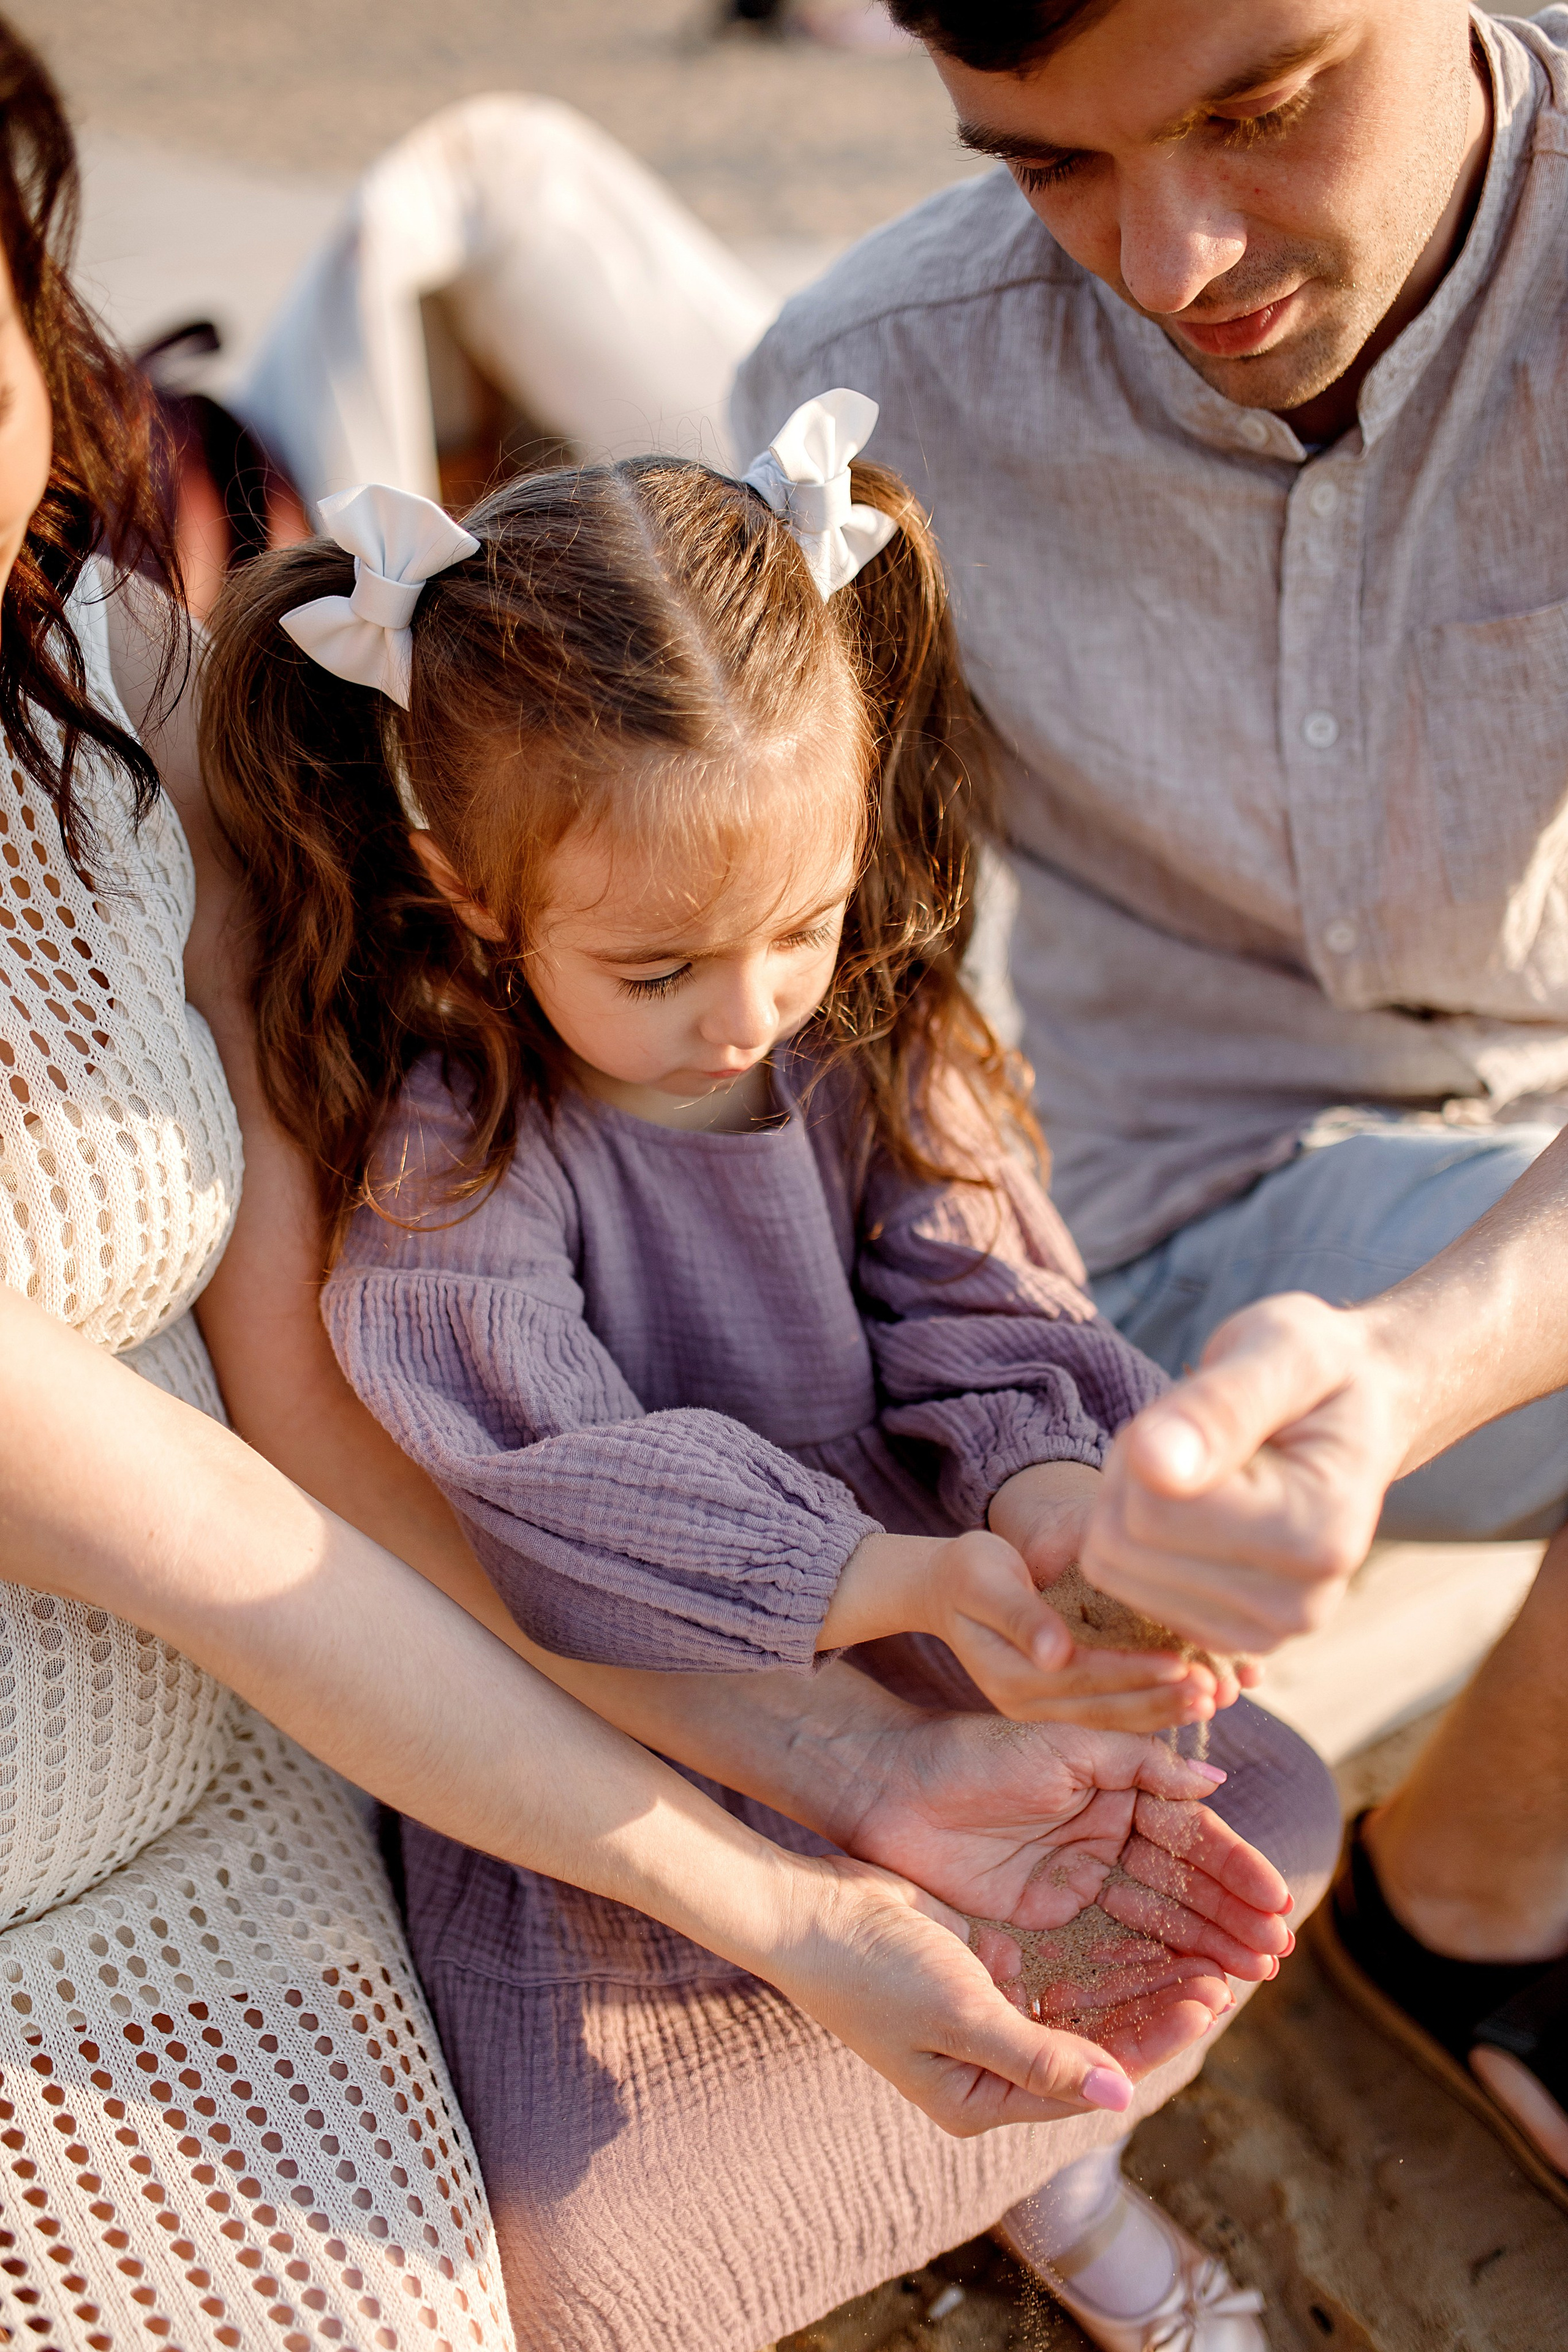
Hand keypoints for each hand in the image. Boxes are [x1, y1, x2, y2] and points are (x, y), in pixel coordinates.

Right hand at [766, 1850, 1227, 2134]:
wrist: (807, 1912)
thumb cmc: (872, 1973)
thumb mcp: (961, 2016)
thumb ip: (1041, 2057)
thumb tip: (1119, 2094)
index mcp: (979, 2099)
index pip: (1088, 2080)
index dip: (1150, 2043)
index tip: (1203, 2002)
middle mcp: (991, 2064)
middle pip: (1096, 2044)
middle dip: (1157, 2011)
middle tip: (1220, 1974)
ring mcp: (990, 2013)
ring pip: (1086, 2003)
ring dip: (1139, 1982)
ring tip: (1201, 1955)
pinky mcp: (986, 1965)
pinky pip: (1060, 1967)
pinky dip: (1104, 1954)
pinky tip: (1148, 1930)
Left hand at [835, 1707, 1292, 1980]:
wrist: (892, 1790)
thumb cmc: (974, 1753)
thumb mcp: (1063, 1747)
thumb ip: (1139, 1764)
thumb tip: (1218, 1781)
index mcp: (1116, 1794)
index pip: (1189, 1836)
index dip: (1234, 1868)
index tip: (1277, 1901)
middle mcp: (1105, 1842)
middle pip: (1182, 1888)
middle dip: (1231, 1918)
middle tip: (1276, 1952)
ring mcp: (1078, 1886)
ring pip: (1155, 1926)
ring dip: (1204, 1949)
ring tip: (1250, 1975)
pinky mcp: (1046, 1925)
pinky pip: (1110, 1954)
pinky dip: (1152, 1973)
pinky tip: (1191, 1990)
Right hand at [989, 1460, 1250, 1705]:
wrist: (946, 1588)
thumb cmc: (968, 1569)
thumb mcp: (984, 1580)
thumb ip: (1020, 1615)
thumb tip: (1055, 1652)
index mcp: (1009, 1674)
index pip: (1083, 1676)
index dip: (1134, 1671)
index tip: (1182, 1663)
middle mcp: (1025, 1703)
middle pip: (1104, 1707)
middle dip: (1162, 1700)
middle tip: (1216, 1690)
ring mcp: (1041, 1709)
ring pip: (1112, 1718)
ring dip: (1165, 1710)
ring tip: (1215, 1697)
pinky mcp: (1056, 1704)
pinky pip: (1110, 1711)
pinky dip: (1151, 1706)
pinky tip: (1189, 1696)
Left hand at [1080, 1292, 1406, 1654]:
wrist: (1358, 1412)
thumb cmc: (1317, 1372)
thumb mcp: (1279, 1352)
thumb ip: (1219, 1407)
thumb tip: (1154, 1461)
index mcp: (1318, 1535)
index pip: (1154, 1505)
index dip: (1147, 1440)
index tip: (1200, 1408)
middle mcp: (1300, 1606)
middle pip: (1123, 1543)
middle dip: (1133, 1473)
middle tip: (1193, 1434)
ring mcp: (1264, 1632)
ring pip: (1114, 1566)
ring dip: (1130, 1501)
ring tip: (1199, 1465)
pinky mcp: (1228, 1638)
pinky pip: (1124, 1588)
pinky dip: (1138, 1537)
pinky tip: (1194, 1506)